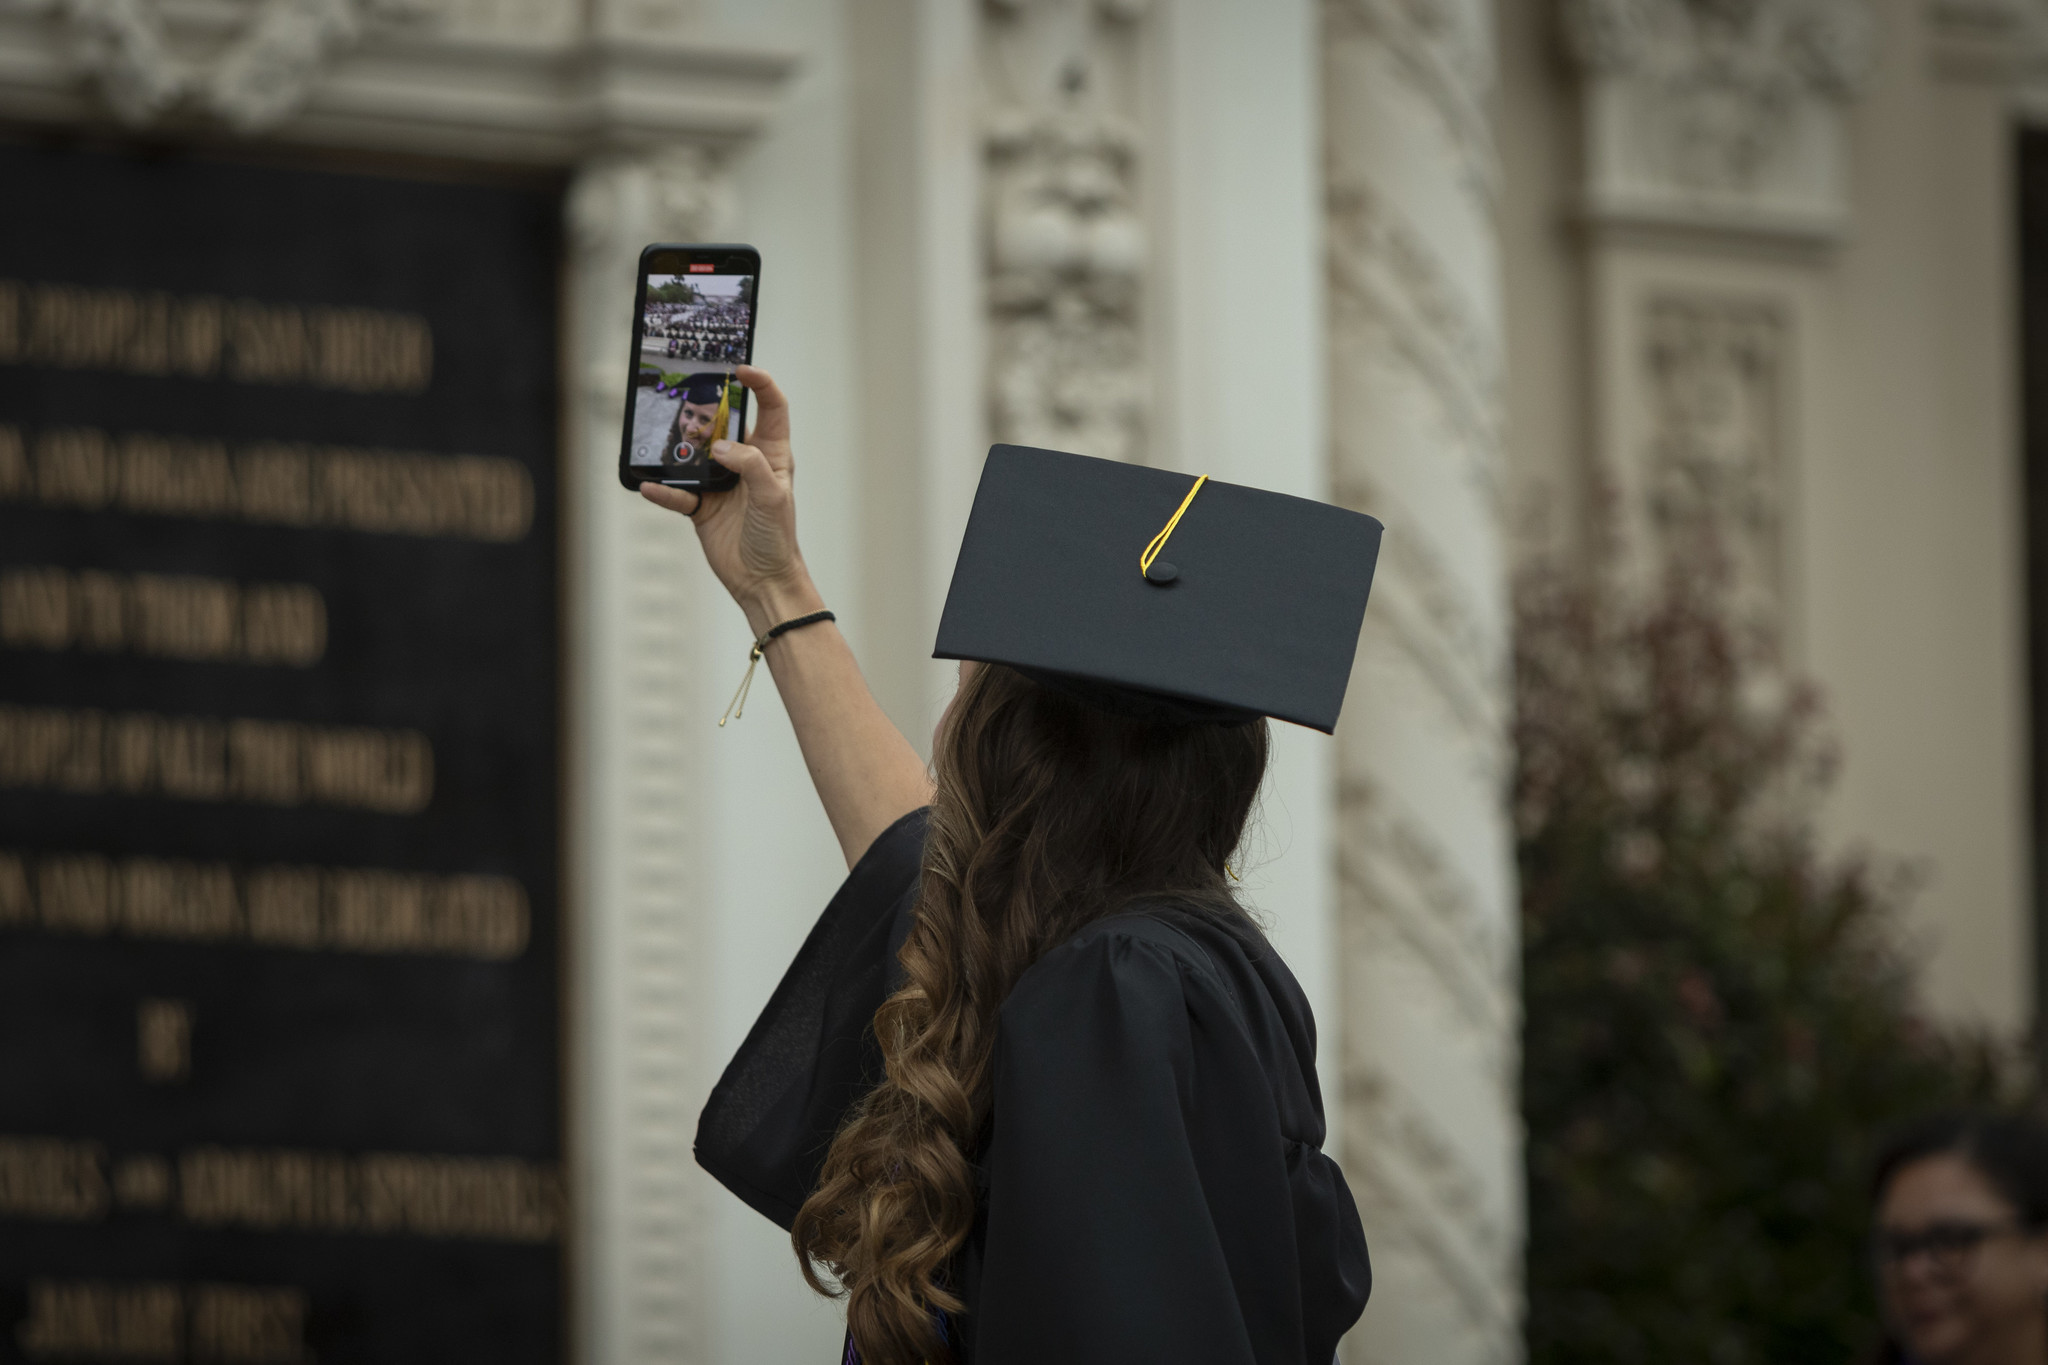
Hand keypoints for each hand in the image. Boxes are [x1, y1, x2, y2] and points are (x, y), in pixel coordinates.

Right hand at [640, 366, 815, 628]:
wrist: (762, 580)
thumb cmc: (777, 537)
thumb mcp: (772, 497)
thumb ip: (750, 466)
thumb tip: (720, 447)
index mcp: (772, 454)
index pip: (771, 408)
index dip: (760, 384)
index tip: (741, 369)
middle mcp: (746, 463)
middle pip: (725, 424)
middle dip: (708, 409)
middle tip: (690, 397)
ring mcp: (721, 483)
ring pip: (694, 454)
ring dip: (680, 447)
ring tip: (665, 439)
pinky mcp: (701, 506)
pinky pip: (676, 492)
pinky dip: (662, 490)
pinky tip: (649, 486)